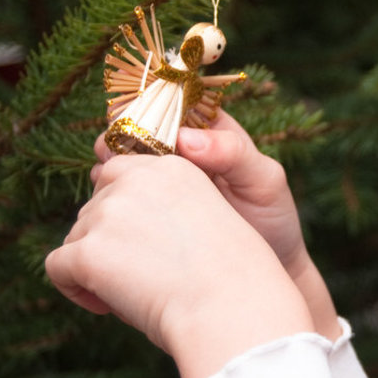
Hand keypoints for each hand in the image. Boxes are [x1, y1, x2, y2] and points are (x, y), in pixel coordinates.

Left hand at [46, 154, 312, 377]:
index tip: (141, 242)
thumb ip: (163, 206)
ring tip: (132, 291)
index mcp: (172, 167)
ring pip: (76, 236)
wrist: (234, 308)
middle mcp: (137, 179)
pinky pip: (58, 267)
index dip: (123, 211)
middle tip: (139, 272)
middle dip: (107, 240)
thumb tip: (108, 225)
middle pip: (94, 205)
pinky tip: (108, 305)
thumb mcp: (207, 217)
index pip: (118, 173)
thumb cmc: (230, 276)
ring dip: (94, 265)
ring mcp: (110, 212)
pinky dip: (74, 289)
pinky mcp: (90, 249)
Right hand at [92, 111, 341, 338]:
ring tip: (104, 180)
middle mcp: (179, 153)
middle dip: (119, 139)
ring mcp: (160, 183)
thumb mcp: (265, 182)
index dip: (145, 110)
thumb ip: (234, 154)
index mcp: (209, 132)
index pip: (170, 107)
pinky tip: (105, 208)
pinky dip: (108, 200)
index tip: (130, 126)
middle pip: (136, 133)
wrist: (258, 270)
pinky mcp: (146, 212)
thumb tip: (186, 139)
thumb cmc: (272, 220)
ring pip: (121, 165)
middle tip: (109, 153)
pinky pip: (119, 199)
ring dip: (108, 170)